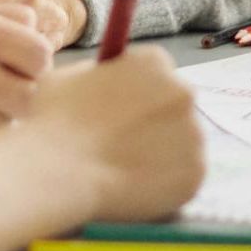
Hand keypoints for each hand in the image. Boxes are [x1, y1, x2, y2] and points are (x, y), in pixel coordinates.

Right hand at [31, 47, 205, 223]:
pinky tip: (136, 189)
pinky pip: (184, 177)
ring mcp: (194, 134)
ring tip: (124, 172)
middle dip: (155, 123)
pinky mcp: (195, 174)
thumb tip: (109, 83)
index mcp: (155, 61)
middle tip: (124, 146)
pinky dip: (166, 185)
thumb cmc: (54, 119)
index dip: (139, 95)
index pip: (158, 74)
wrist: (57, 170)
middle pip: (175, 107)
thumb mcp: (72, 76)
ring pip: (182, 144)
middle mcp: (183, 92)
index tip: (122, 114)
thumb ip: (102, 75)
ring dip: (162, 154)